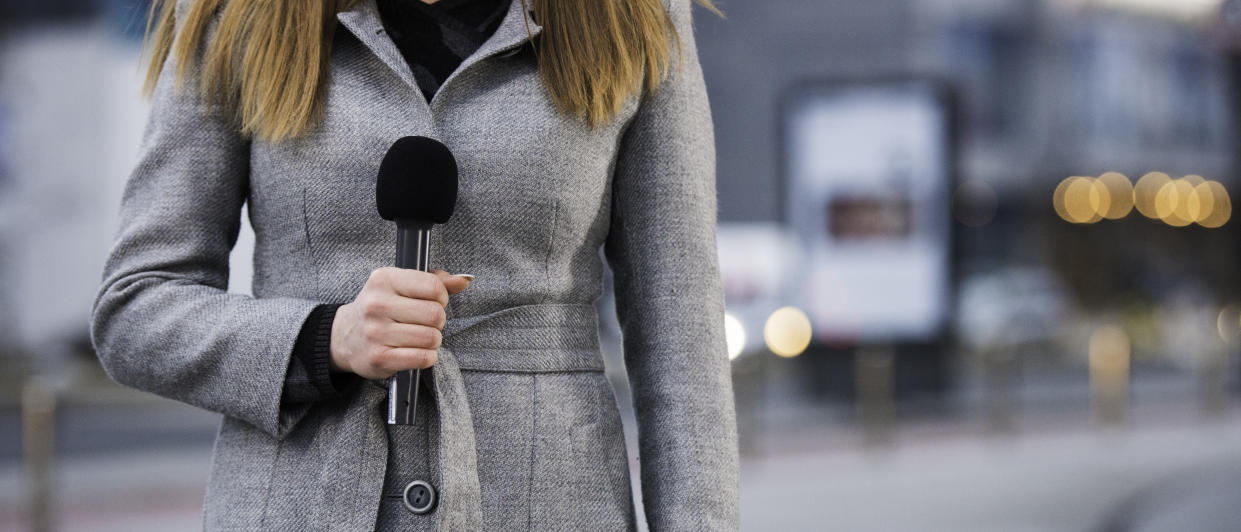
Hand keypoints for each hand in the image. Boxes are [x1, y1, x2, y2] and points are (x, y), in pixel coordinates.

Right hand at [329, 267, 472, 378]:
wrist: (345, 337)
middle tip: (427, 323)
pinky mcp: (379, 358)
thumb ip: (435, 280)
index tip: (433, 302)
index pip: (434, 287)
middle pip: (436, 314)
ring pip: (431, 337)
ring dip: (433, 340)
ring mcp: (376, 332)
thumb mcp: (402, 285)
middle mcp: (377, 304)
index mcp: (384, 279)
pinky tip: (418, 352)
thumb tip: (464, 280)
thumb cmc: (381, 308)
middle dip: (438, 321)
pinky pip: (422, 358)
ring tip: (420, 337)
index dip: (441, 297)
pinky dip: (428, 357)